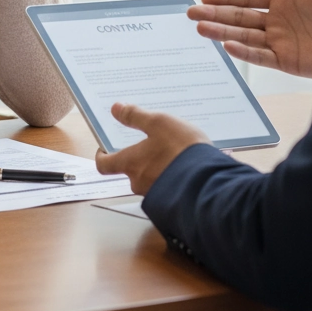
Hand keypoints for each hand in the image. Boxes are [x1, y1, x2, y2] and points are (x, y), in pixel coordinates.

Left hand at [95, 103, 209, 194]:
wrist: (209, 182)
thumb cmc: (180, 150)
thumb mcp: (159, 123)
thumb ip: (135, 116)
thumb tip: (115, 108)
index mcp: (130, 163)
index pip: (104, 165)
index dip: (102, 155)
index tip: (105, 148)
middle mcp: (139, 182)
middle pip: (129, 171)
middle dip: (137, 158)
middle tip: (148, 143)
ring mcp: (156, 194)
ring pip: (150, 178)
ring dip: (157, 167)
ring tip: (172, 152)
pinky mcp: (173, 201)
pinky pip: (167, 186)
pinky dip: (171, 176)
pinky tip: (185, 166)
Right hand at [189, 0, 311, 79]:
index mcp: (284, 0)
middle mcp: (278, 22)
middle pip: (239, 17)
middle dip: (214, 14)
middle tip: (190, 13)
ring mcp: (281, 42)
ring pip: (243, 36)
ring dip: (221, 31)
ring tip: (200, 28)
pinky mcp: (288, 61)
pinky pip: (260, 56)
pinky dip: (243, 51)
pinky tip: (227, 44)